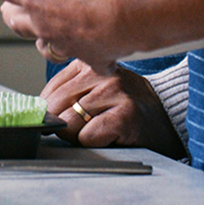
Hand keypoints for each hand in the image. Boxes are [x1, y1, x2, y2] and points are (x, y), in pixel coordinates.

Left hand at [0, 0, 140, 65]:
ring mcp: (67, 44)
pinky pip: (81, 57)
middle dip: (7, 8)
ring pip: (42, 43)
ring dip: (37, 33)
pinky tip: (86, 46)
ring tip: (40, 25)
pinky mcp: (92, 56)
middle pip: (14, 20)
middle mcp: (44, 26)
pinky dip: (79, 51)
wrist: (134, 14)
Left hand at [43, 60, 184, 159]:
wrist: (165, 117)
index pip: (50, 90)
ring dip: (76, 136)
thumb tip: (38, 109)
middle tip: (79, 130)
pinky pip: (88, 135)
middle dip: (60, 125)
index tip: (62, 118)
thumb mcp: (96, 87)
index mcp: (89, 63)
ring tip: (95, 131)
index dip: (51, 111)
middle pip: (55, 106)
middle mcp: (102, 73)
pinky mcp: (125, 114)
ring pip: (69, 122)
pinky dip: (91, 142)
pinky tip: (107, 136)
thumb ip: (70, 90)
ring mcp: (114, 92)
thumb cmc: (125, 104)